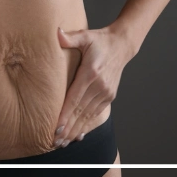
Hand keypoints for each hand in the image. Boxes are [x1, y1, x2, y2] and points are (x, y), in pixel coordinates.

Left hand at [53, 26, 132, 147]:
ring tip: (63, 142)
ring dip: (75, 130)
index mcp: (91, 73)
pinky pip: (96, 113)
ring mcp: (106, 92)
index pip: (75, 98)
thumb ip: (70, 37)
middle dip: (68, 128)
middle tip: (55, 142)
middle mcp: (99, 86)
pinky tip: (77, 135)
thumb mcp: (85, 35)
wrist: (121, 45)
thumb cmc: (100, 40)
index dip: (65, 115)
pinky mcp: (109, 96)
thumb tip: (57, 33)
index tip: (56, 128)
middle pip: (80, 112)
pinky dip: (86, 125)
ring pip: (88, 116)